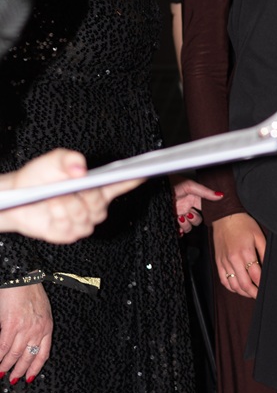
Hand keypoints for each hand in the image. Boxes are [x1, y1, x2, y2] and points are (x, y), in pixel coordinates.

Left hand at [0, 150, 141, 241]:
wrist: (17, 198)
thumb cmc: (39, 178)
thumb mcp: (54, 161)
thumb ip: (69, 159)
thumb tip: (81, 170)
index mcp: (96, 188)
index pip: (120, 185)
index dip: (133, 180)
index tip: (143, 173)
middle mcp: (92, 207)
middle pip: (100, 205)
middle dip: (86, 196)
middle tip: (72, 186)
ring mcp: (82, 222)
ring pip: (84, 217)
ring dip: (68, 205)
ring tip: (54, 196)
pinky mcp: (68, 234)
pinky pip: (70, 227)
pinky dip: (58, 215)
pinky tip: (51, 206)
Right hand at [0, 283, 51, 382]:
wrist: (22, 278)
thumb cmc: (30, 291)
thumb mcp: (42, 311)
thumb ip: (38, 326)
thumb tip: (28, 341)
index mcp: (47, 327)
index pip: (43, 354)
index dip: (36, 368)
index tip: (30, 377)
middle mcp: (37, 330)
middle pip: (29, 357)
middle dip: (19, 370)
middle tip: (12, 378)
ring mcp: (24, 329)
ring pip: (15, 354)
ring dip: (6, 365)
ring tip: (1, 372)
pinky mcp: (11, 325)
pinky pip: (3, 346)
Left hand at [173, 178, 222, 236]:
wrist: (155, 190)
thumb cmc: (170, 184)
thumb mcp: (190, 186)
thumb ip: (205, 192)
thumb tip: (220, 196)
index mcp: (193, 200)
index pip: (205, 209)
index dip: (208, 213)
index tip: (209, 215)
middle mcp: (187, 208)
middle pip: (197, 221)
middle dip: (194, 220)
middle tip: (188, 214)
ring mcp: (179, 215)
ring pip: (189, 227)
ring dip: (186, 225)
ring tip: (180, 218)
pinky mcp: (171, 221)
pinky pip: (179, 231)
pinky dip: (180, 232)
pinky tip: (178, 228)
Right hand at [212, 211, 266, 298]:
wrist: (225, 216)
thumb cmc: (243, 224)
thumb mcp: (259, 236)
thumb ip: (264, 253)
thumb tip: (268, 267)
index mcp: (245, 252)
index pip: (256, 275)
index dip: (262, 285)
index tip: (267, 289)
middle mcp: (233, 259)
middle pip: (244, 284)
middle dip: (254, 293)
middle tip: (260, 296)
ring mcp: (224, 262)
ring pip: (233, 285)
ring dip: (243, 292)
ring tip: (251, 293)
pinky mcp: (218, 262)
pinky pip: (224, 280)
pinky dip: (231, 287)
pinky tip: (238, 288)